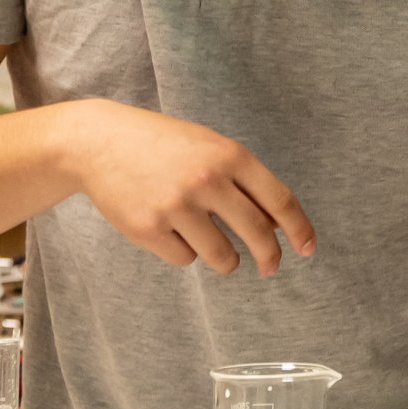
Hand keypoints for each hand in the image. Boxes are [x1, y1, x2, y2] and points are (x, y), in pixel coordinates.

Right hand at [72, 99, 314, 276]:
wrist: (100, 142)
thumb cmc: (165, 146)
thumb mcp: (211, 149)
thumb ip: (245, 182)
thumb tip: (277, 226)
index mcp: (231, 156)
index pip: (280, 201)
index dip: (299, 229)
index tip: (308, 249)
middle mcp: (207, 181)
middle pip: (258, 234)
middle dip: (269, 257)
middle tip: (271, 267)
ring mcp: (176, 206)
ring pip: (222, 256)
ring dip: (227, 261)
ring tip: (220, 251)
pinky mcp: (148, 229)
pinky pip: (185, 258)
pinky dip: (185, 252)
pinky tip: (171, 230)